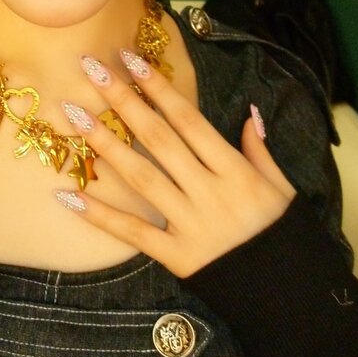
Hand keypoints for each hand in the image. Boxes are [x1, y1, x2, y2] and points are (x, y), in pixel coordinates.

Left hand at [57, 50, 295, 278]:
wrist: (289, 296)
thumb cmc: (282, 235)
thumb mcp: (281, 188)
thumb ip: (260, 150)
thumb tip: (249, 112)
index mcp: (236, 171)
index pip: (190, 121)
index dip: (159, 89)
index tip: (131, 59)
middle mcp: (210, 193)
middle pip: (159, 140)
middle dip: (125, 102)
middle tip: (91, 70)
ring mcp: (191, 225)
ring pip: (142, 178)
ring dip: (105, 145)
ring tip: (74, 115)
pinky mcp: (176, 257)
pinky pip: (134, 233)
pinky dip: (100, 215)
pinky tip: (68, 195)